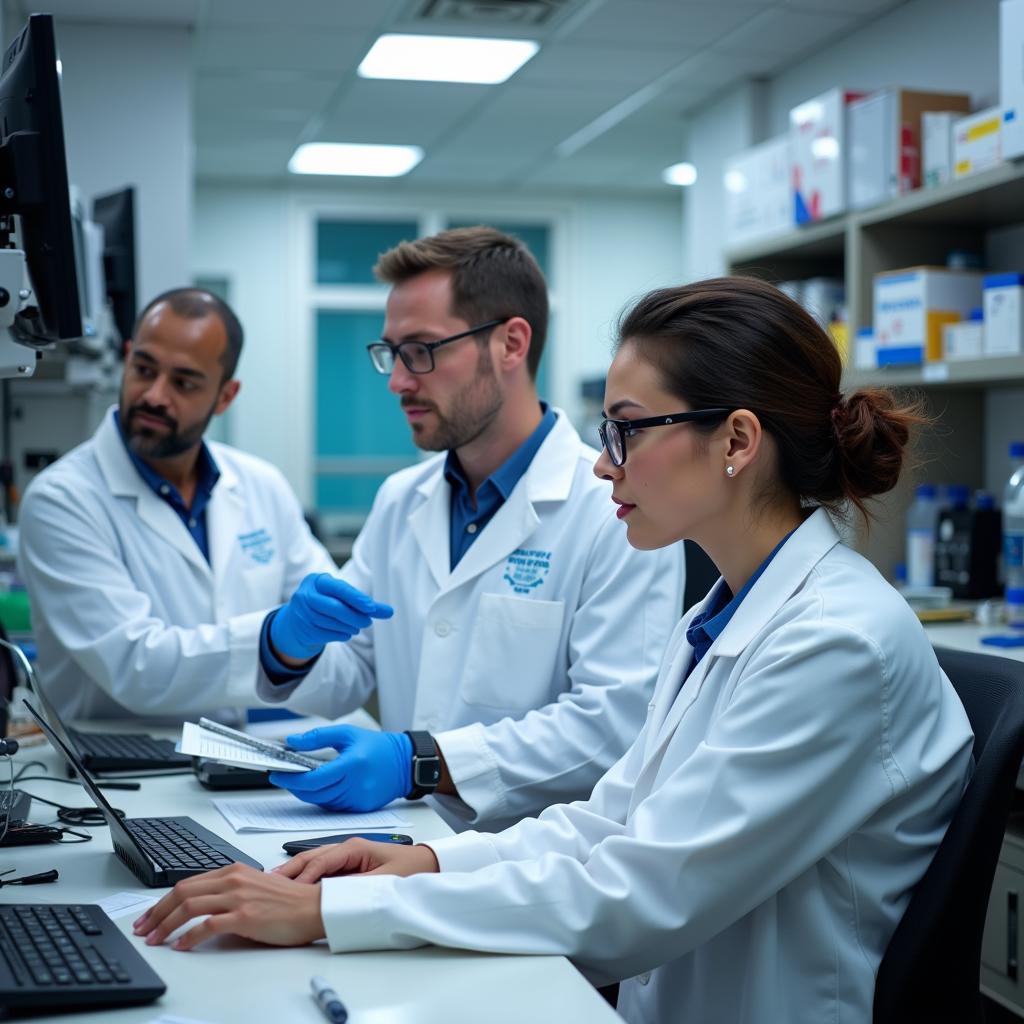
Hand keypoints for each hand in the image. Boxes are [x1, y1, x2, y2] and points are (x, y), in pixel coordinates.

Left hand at [132, 864, 324, 950]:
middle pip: (183, 892)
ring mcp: (238, 897)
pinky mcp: (245, 916)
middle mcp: (233, 879)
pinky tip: (181, 946)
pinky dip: (189, 937)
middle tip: (143, 928)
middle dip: (157, 912)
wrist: (313, 908)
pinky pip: (207, 925)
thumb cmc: (289, 902)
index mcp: (234, 870)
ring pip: (189, 906)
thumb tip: (204, 906)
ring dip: (166, 925)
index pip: (188, 882)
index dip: (163, 901)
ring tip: (155, 940)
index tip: (150, 916)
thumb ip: (230, 891)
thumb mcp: (254, 887)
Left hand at [269, 726, 411, 811]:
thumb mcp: (347, 733)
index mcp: (351, 765)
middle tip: (282, 775)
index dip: (291, 779)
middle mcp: (355, 786)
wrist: (405, 763)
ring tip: (299, 779)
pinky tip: (319, 787)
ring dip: (307, 792)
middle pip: (314, 793)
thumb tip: (292, 742)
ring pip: (321, 801)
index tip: (276, 774)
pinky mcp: (360, 809)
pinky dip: (322, 797)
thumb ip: (318, 737)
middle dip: (294, 785)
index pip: (313, 779)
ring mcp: (358, 800)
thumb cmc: (378, 746)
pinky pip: (333, 806)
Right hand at [270, 573, 392, 660]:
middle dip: (355, 616)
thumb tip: (390, 612)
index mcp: (316, 580)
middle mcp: (306, 595)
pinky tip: (346, 633)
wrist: (297, 623)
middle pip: (335, 607)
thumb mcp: (341, 597)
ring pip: (332, 622)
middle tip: (369, 622)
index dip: (356, 598)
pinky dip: (341, 635)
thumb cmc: (326, 604)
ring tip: (356, 627)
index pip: (339, 588)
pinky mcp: (303, 629)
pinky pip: (327, 634)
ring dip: (350, 627)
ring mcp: (302, 613)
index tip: (371, 607)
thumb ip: (364, 604)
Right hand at [274, 837, 439, 882]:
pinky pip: (323, 871)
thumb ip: (356, 888)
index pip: (321, 860)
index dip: (303, 876)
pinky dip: (307, 878)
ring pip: (314, 862)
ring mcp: (347, 857)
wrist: (429, 865)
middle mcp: (347, 849)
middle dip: (291, 870)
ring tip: (274, 885)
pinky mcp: (349, 867)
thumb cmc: (411, 869)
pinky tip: (295, 888)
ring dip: (296, 873)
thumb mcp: (383, 881)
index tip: (288, 891)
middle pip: (312, 857)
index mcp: (354, 847)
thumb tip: (331, 896)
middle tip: (268, 884)